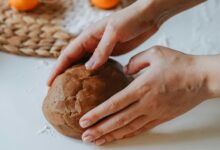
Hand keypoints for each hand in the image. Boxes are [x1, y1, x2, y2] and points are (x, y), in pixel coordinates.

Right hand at [48, 0, 159, 85]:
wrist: (148, 16)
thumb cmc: (130, 19)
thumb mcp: (114, 32)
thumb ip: (102, 49)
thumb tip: (88, 68)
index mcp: (88, 36)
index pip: (67, 54)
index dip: (57, 68)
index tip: (49, 83)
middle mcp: (92, 43)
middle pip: (72, 60)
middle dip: (63, 74)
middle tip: (57, 90)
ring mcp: (101, 49)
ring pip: (84, 64)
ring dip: (76, 76)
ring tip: (71, 90)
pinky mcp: (111, 53)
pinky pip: (98, 65)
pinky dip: (93, 74)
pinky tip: (93, 83)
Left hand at [79, 46, 211, 144]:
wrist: (202, 78)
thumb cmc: (179, 64)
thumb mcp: (155, 53)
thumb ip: (135, 61)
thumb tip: (125, 71)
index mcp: (142, 87)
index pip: (114, 104)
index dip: (98, 113)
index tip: (84, 121)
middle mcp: (146, 103)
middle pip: (118, 120)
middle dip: (100, 130)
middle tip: (85, 137)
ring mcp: (154, 113)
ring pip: (129, 128)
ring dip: (112, 136)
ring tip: (98, 141)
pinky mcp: (161, 118)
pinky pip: (142, 129)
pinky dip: (128, 134)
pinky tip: (118, 138)